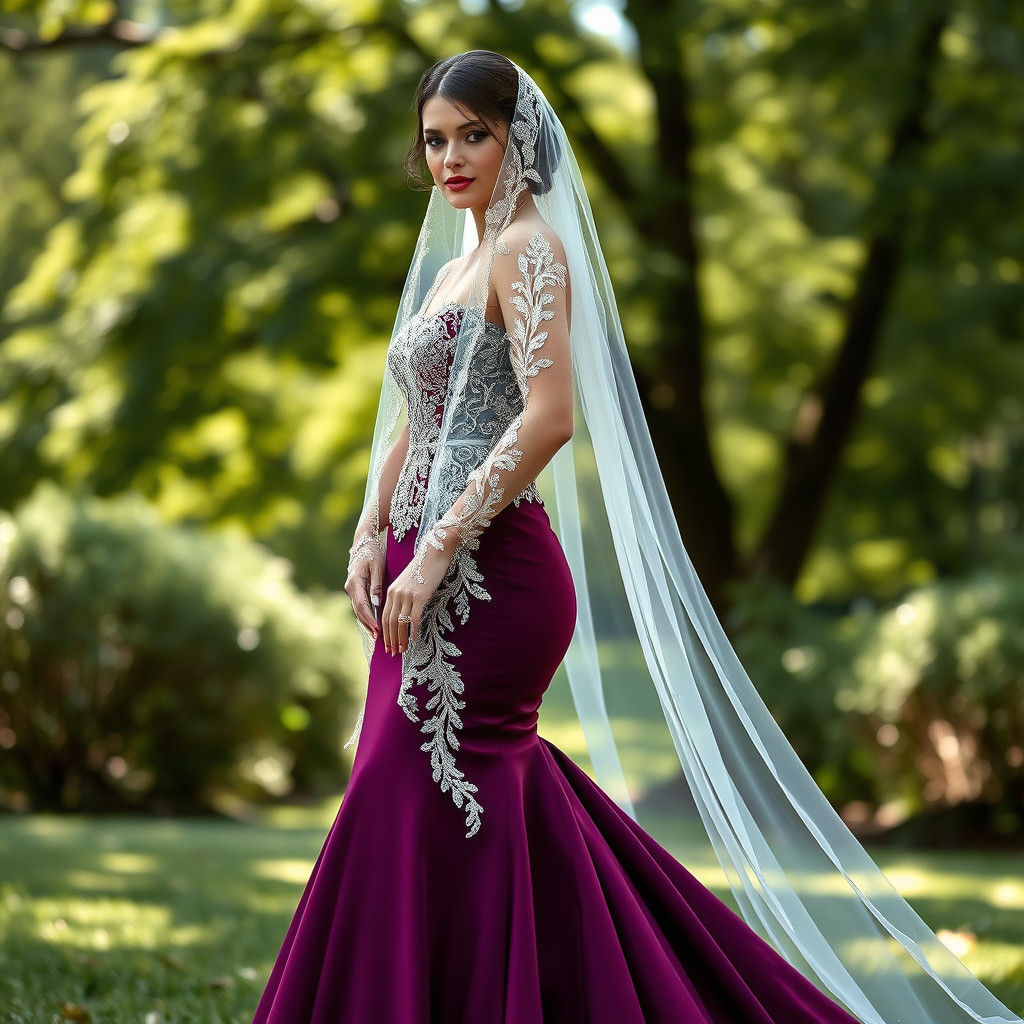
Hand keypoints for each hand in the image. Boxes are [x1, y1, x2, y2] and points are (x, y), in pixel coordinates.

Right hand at [345, 529, 384, 640]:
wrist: (364, 540)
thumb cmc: (373, 552)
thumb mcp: (378, 566)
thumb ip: (377, 585)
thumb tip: (376, 604)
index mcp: (355, 582)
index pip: (362, 605)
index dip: (370, 619)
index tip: (378, 629)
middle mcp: (350, 587)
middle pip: (359, 610)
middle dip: (368, 625)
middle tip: (379, 637)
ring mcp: (351, 588)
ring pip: (358, 609)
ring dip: (367, 622)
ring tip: (377, 634)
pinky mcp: (355, 588)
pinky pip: (360, 604)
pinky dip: (366, 614)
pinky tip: (373, 623)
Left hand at [381, 541, 454, 655]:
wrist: (435, 551)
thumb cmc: (425, 566)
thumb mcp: (409, 581)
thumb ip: (403, 595)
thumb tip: (404, 612)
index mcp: (391, 590)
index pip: (384, 616)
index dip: (384, 633)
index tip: (386, 644)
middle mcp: (396, 593)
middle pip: (389, 622)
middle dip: (390, 640)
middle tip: (393, 653)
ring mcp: (407, 595)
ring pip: (400, 623)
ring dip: (400, 639)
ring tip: (402, 650)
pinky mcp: (420, 596)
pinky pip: (414, 618)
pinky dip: (413, 631)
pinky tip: (415, 639)